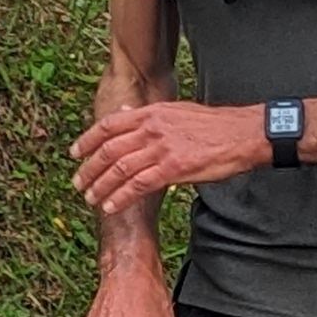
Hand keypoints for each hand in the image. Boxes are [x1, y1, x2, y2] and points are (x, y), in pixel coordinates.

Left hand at [71, 100, 263, 216]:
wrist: (242, 134)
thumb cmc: (213, 126)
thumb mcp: (176, 110)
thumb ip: (148, 115)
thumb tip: (123, 114)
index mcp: (151, 113)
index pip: (109, 126)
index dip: (87, 140)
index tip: (74, 154)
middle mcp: (152, 128)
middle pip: (109, 149)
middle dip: (89, 168)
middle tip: (78, 183)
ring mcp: (162, 148)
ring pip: (120, 169)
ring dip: (101, 186)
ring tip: (91, 199)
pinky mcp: (174, 168)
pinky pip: (139, 185)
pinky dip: (121, 197)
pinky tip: (111, 206)